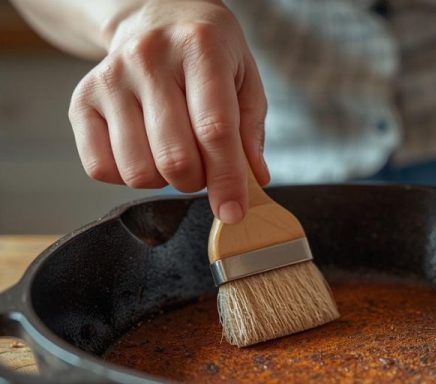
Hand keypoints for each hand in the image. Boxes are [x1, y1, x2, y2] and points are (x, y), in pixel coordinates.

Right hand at [68, 0, 267, 223]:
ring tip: (176, 154)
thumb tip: (254, 180)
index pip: (214, 130)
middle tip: (205, 169)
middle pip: (175, 158)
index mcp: (199, 48)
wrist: (155, 17)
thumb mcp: (245, 80)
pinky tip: (145, 152)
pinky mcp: (81, 100)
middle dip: (197, 183)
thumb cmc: (208, 55)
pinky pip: (100, 168)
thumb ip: (251, 131)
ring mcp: (110, 79)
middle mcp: (148, 59)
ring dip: (164, 181)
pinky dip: (127, 177)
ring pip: (137, 170)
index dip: (226, 180)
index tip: (233, 212)